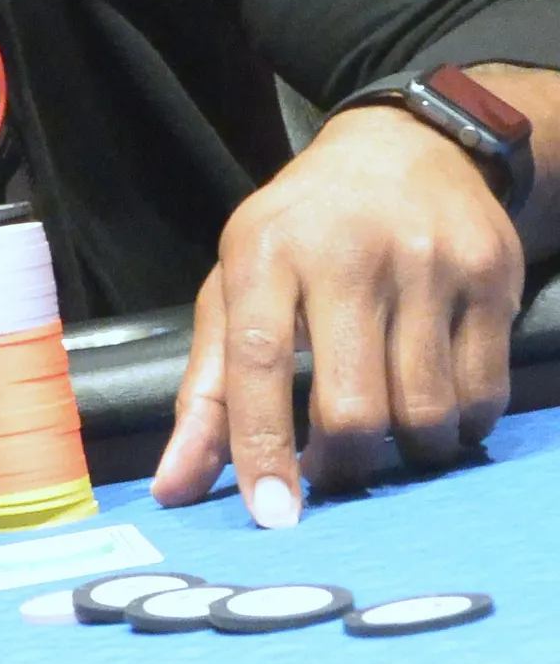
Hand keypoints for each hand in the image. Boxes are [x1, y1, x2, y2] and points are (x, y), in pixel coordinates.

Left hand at [150, 106, 522, 523]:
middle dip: (344, 465)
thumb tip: (173, 490)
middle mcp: (348, 252)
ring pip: (425, 413)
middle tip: (336, 469)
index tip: (271, 516)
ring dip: (406, 451)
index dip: (262, 449)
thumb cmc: (302, 233)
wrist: (405, 147)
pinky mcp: (490, 274)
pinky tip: (437, 403)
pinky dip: (460, 425)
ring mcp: (427, 261)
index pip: (258, 362)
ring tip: (388, 430)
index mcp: (268, 251)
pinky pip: (483, 394)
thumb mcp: (237, 286)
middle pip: (352, 407)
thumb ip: (206, 392)